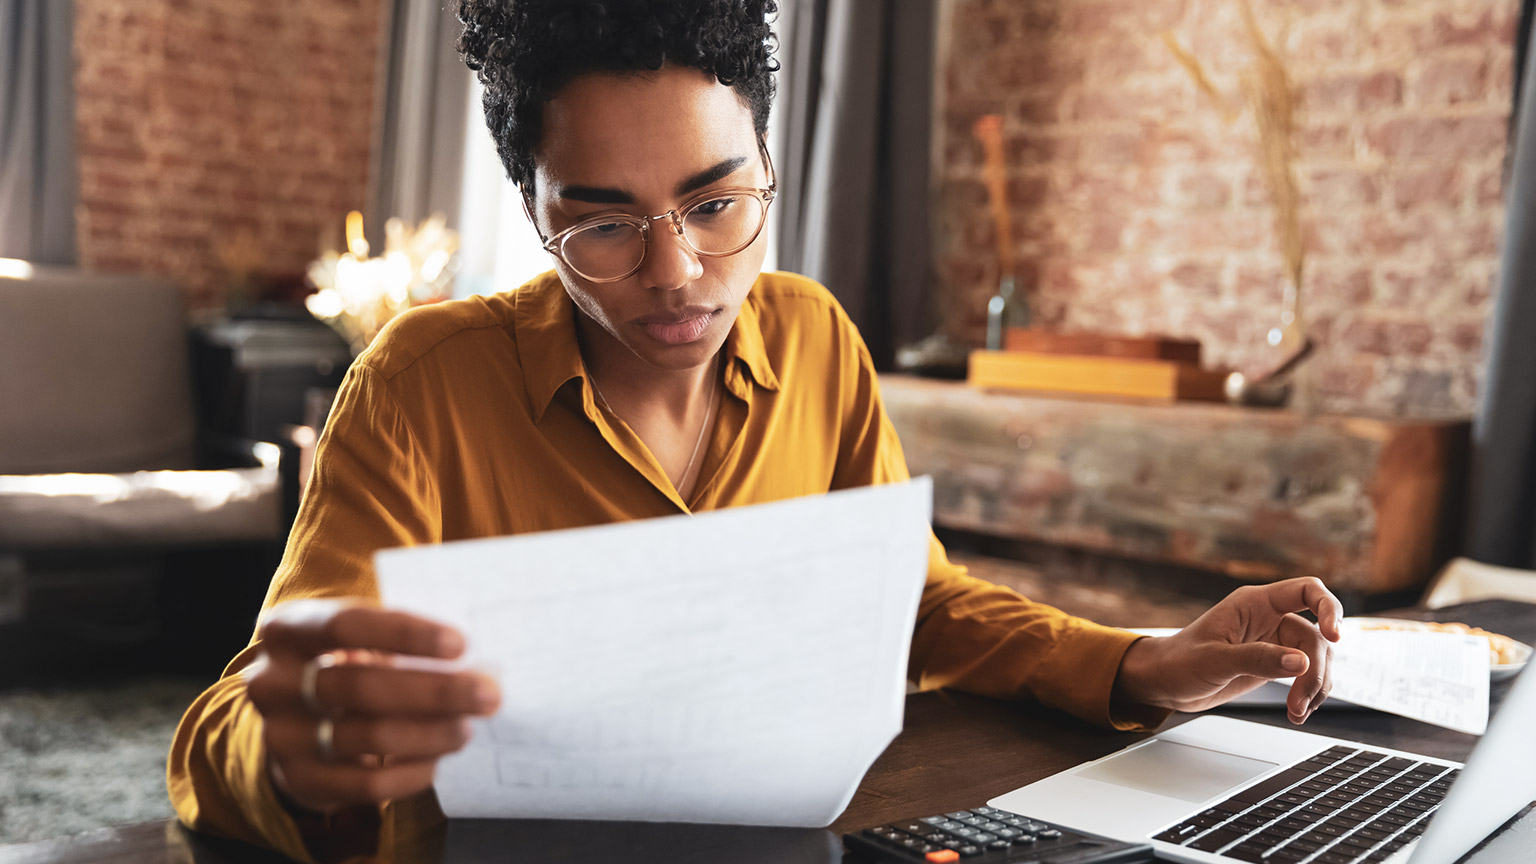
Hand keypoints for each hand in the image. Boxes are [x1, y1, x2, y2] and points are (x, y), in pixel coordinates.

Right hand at [243, 599, 500, 813]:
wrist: (298, 721)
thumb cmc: (347, 662)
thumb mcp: (359, 637)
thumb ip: (401, 636)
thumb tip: (479, 648)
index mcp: (287, 629)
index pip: (345, 624)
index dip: (405, 634)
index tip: (459, 644)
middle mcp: (272, 681)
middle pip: (360, 686)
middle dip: (433, 691)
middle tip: (487, 694)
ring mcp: (280, 735)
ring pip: (366, 737)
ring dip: (428, 733)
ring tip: (466, 728)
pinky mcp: (298, 780)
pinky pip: (364, 785)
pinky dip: (410, 773)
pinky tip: (438, 760)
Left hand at [1114, 577, 1342, 723]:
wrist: (1165, 683)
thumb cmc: (1179, 663)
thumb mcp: (1215, 661)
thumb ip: (1257, 659)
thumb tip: (1300, 662)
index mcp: (1254, 603)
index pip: (1306, 590)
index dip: (1328, 608)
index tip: (1335, 636)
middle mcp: (1269, 618)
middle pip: (1315, 636)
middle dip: (1315, 671)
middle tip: (1300, 701)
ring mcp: (1274, 641)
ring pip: (1316, 658)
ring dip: (1314, 687)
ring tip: (1297, 712)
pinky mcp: (1274, 663)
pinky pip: (1306, 674)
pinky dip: (1309, 694)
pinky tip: (1299, 712)